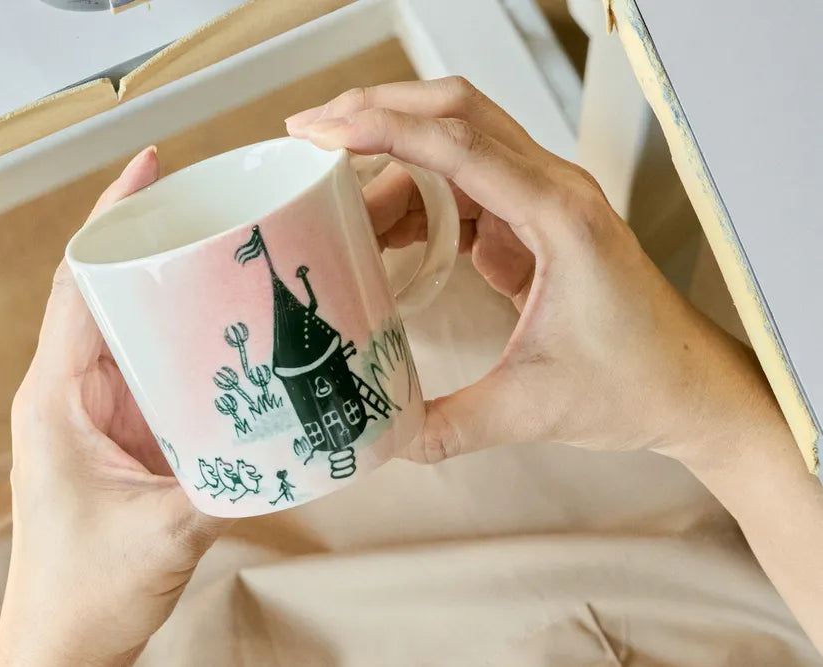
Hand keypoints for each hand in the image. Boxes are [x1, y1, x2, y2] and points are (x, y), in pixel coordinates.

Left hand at [0, 147, 228, 666]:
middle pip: (106, 293)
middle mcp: (70, 395)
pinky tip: (236, 343)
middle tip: (217, 209)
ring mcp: (96, 415)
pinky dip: (190, 350)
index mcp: (57, 399)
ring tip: (236, 264)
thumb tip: (294, 443)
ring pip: (134, 331)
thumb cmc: (81, 594)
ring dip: (177, 298)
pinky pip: (156, 373)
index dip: (109, 219)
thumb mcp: (163, 536)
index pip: (76, 284)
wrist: (64, 646)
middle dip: (154, 245)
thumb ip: (229, 487)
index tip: (150, 167)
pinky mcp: (123, 438)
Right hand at [286, 78, 776, 469]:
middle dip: (377, 110)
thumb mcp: (533, 411)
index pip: (460, 145)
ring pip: (453, 145)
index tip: (324, 133)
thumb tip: (381, 436)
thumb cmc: (636, 382)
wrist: (688, 386)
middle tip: (310, 136)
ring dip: (389, 160)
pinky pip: (460, 187)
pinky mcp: (531, 223)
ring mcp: (542, 201)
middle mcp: (553, 191)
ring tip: (331, 202)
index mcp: (560, 218)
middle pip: (455, 113)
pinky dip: (413, 198)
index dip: (385, 128)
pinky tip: (379, 231)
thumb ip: (450, 426)